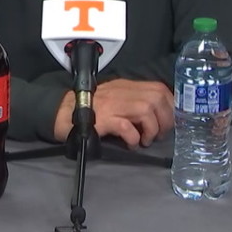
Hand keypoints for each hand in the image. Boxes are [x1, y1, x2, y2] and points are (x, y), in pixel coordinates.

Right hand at [53, 79, 174, 148]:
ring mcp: (113, 104)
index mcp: (126, 86)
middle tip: (157, 134)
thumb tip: (158, 116)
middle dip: (164, 119)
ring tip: (144, 140)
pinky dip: (134, 137)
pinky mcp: (103, 119)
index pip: (159, 88)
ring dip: (151, 129)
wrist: (61, 112)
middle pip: (157, 98)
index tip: (169, 121)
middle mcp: (122, 92)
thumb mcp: (115, 98)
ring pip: (146, 110)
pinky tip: (131, 144)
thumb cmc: (89, 109)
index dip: (170, 105)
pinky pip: (126, 126)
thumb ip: (133, 101)